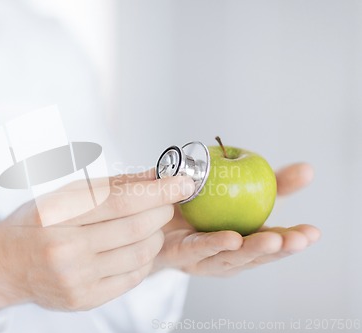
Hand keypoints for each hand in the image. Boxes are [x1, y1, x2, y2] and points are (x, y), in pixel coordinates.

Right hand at [0, 172, 195, 316]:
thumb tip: (153, 176)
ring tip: (151, 224)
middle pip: (136, 227)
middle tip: (167, 201)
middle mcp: (67, 248)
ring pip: (140, 254)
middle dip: (162, 210)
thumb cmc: (33, 224)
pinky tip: (137, 247)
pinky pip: (132, 277)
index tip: (182, 182)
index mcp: (59, 215)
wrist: (5, 265)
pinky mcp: (84, 299)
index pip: (122, 200)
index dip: (159, 190)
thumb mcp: (63, 195)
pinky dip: (144, 259)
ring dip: (156, 235)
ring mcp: (76, 278)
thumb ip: (110, 185)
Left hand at [154, 163, 320, 276]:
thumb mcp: (237, 189)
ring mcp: (203, 259)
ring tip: (271, 240)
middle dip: (278, 249)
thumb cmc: (200, 205)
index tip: (313, 233)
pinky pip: (197, 248)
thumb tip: (308, 170)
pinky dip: (215, 244)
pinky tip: (231, 238)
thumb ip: (270, 183)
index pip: (273, 242)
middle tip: (297, 240)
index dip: (293, 239)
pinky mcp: (180, 254)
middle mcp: (226, 255)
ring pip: (230, 258)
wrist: (152, 210)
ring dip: (252, 250)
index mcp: (244, 241)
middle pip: (255, 255)